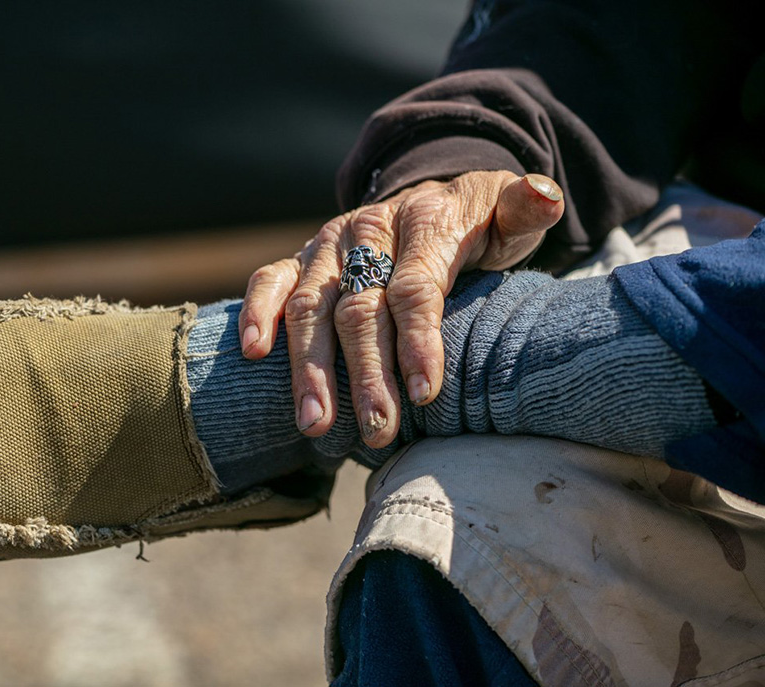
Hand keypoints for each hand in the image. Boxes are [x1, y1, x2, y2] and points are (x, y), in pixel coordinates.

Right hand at [239, 170, 564, 447]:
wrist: (429, 198)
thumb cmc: (476, 226)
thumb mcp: (510, 215)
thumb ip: (526, 208)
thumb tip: (545, 196)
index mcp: (422, 221)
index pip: (415, 287)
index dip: (417, 341)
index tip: (422, 394)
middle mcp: (367, 229)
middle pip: (359, 307)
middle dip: (365, 373)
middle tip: (376, 430)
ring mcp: (328, 245)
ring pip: (310, 305)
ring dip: (308, 367)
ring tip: (316, 424)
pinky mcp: (301, 259)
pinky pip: (270, 279)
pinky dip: (257, 311)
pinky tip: (253, 353)